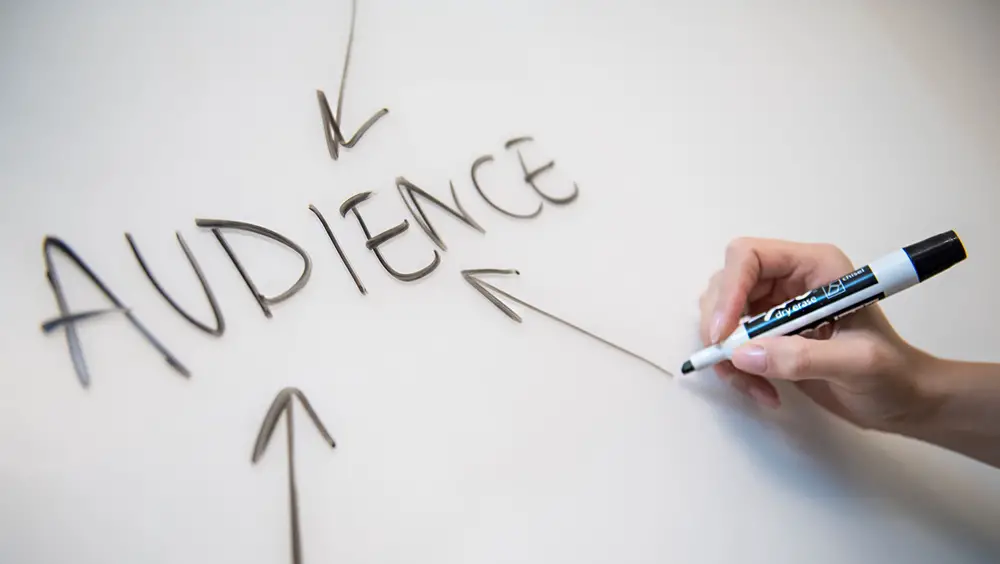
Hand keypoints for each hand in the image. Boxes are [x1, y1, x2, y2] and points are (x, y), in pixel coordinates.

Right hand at [698, 237, 936, 431]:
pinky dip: (736, 371)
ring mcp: (775, 307)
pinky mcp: (768, 335)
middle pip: (726, 284)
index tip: (723, 334)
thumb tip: (743, 355)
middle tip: (730, 364)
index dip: (730, 289)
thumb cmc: (892, 375)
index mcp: (814, 266)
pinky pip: (730, 345)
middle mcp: (789, 279)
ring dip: (727, 355)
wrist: (904, 402)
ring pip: (721, 316)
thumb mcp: (856, 364)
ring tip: (756, 386)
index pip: (750, 256)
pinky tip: (764, 390)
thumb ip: (802, 358)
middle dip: (720, 326)